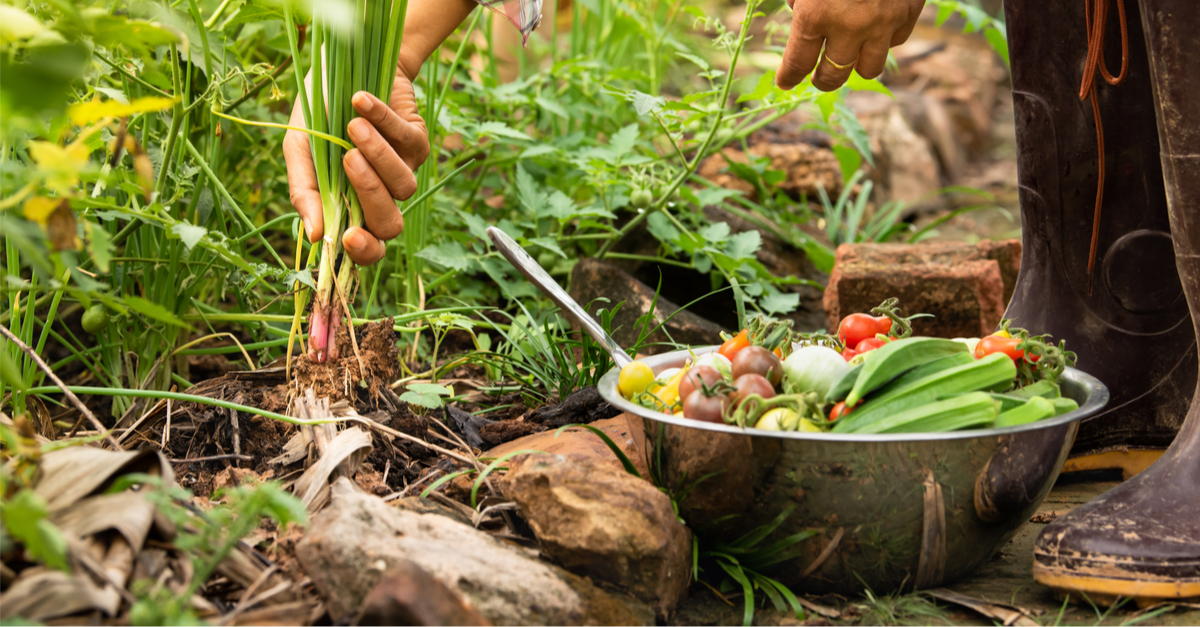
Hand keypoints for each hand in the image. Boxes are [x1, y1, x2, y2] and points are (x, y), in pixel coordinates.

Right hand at [283, 66, 429, 264]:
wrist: (341, 65)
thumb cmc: (317, 114)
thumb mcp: (300, 150)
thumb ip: (305, 191)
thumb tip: (315, 235)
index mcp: (350, 208)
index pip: (367, 249)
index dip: (363, 251)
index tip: (348, 236)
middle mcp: (380, 196)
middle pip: (390, 225)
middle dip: (370, 195)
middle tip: (348, 159)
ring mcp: (403, 171)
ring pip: (405, 186)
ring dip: (379, 155)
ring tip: (353, 127)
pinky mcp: (419, 142)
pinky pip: (408, 142)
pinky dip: (383, 120)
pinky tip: (360, 101)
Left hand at [775, 0, 924, 91]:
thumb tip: (798, 12)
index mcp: (815, 14)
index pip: (797, 63)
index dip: (789, 77)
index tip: (786, 82)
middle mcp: (849, 26)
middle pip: (833, 76)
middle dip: (822, 80)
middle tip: (818, 77)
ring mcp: (883, 23)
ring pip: (868, 69)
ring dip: (855, 66)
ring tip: (848, 57)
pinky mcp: (908, 14)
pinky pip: (894, 42)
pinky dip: (883, 39)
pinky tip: (875, 26)